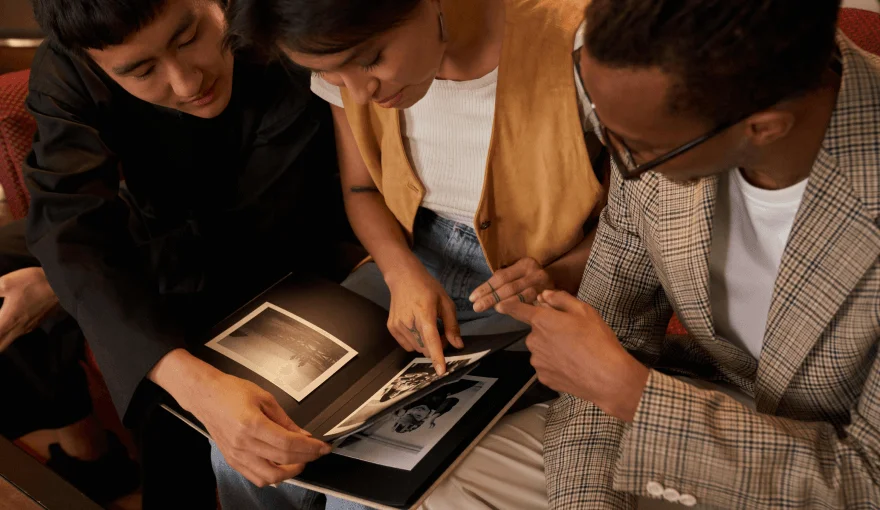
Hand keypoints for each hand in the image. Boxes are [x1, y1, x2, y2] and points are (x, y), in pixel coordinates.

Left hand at [0, 267, 59, 351]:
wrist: (62, 284)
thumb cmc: (33, 282)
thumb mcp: (6, 283)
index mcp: (8, 320)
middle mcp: (18, 329)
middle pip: (0, 348)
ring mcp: (28, 328)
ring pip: (8, 342)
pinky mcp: (35, 324)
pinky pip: (17, 335)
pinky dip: (7, 335)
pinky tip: (6, 326)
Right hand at [152, 352, 330, 486]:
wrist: (205, 395)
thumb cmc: (231, 391)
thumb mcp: (264, 398)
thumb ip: (286, 420)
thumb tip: (304, 435)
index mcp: (253, 425)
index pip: (289, 444)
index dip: (311, 448)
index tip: (323, 447)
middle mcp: (244, 444)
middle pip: (283, 461)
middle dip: (307, 459)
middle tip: (317, 452)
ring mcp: (236, 455)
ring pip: (270, 476)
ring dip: (290, 472)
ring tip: (301, 460)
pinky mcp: (232, 460)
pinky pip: (255, 477)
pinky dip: (273, 476)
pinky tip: (282, 466)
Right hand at [385, 266, 463, 374]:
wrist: (403, 277)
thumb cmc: (427, 288)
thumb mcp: (446, 302)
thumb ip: (452, 326)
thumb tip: (458, 345)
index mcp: (424, 313)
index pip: (431, 339)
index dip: (437, 356)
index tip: (441, 371)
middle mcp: (408, 322)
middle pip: (425, 348)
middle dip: (436, 346)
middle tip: (441, 333)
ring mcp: (398, 326)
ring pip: (417, 349)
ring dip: (426, 345)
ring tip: (428, 328)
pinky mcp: (392, 328)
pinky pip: (407, 345)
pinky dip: (415, 342)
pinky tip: (417, 327)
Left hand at [469, 257, 553, 312]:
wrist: (561, 282)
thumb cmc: (532, 281)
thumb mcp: (519, 275)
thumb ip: (504, 282)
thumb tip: (481, 296)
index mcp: (525, 263)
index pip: (501, 276)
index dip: (486, 287)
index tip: (472, 298)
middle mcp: (536, 272)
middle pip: (509, 287)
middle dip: (491, 298)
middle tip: (476, 307)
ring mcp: (545, 286)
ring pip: (521, 296)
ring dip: (504, 304)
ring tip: (491, 309)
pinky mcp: (551, 298)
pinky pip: (531, 305)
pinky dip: (518, 309)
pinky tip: (507, 312)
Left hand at [497, 290, 649, 421]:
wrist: (606, 377)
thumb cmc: (597, 340)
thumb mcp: (584, 311)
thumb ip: (561, 299)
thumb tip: (545, 295)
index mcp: (542, 321)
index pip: (518, 310)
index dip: (508, 305)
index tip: (500, 305)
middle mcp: (534, 340)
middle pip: (536, 331)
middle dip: (549, 330)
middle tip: (572, 334)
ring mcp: (537, 361)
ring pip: (541, 349)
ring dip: (552, 348)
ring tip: (575, 352)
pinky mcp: (543, 377)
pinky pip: (546, 365)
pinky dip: (555, 364)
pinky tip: (572, 365)